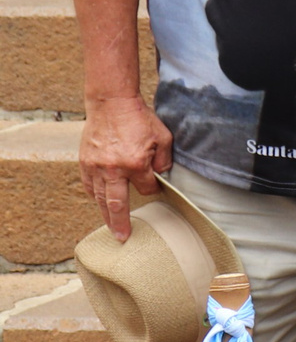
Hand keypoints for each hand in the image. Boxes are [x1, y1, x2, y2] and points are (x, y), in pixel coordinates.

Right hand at [80, 95, 171, 238]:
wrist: (111, 104)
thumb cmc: (139, 119)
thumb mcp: (163, 138)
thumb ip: (164, 160)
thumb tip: (161, 177)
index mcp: (135, 163)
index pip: (146, 188)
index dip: (152, 189)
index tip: (154, 187)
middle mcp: (113, 169)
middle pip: (117, 203)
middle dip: (120, 222)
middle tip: (122, 237)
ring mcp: (96, 166)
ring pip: (100, 197)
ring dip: (105, 213)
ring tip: (110, 226)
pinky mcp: (85, 162)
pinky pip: (89, 185)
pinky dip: (95, 196)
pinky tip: (99, 202)